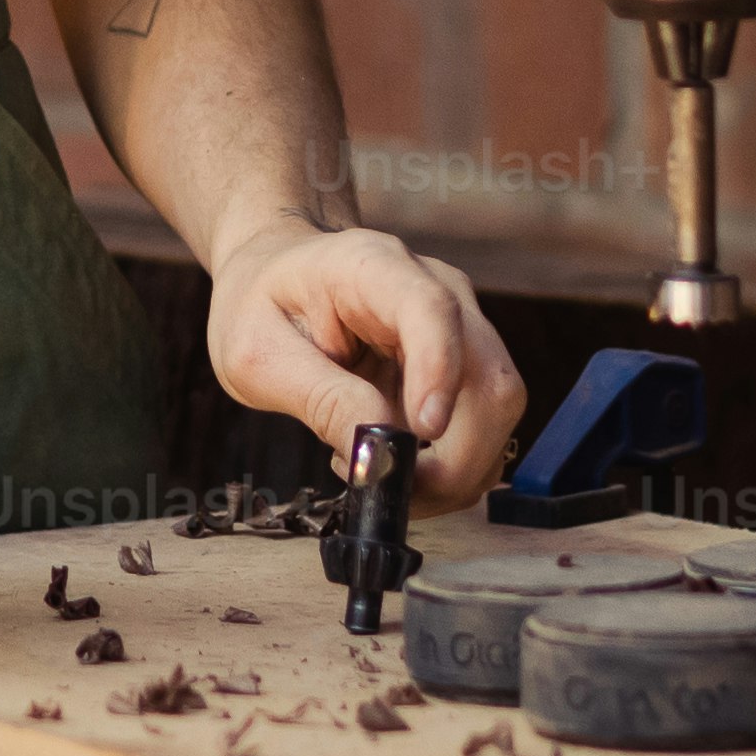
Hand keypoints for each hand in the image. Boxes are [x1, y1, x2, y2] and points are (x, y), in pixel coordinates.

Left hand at [204, 224, 522, 504]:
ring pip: (497, 412)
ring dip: (454, 470)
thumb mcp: (259, 355)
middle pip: (489, 379)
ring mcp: (459, 328)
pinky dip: (450, 465)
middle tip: (391, 488)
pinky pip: (482, 427)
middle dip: (456, 457)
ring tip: (378, 471)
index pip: (432, 312)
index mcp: (375, 268)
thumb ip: (319, 399)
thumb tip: (379, 453)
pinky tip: (394, 460)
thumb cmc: (263, 305)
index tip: (423, 432)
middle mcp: (437, 291)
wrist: (275, 278)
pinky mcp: (464, 365)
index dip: (440, 374)